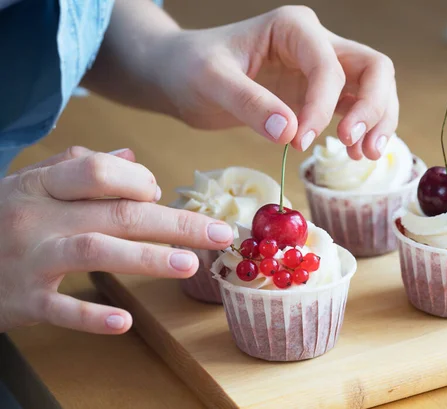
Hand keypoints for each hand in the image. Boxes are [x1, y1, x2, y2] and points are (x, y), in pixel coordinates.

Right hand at [0, 147, 232, 333]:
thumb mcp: (29, 185)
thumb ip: (78, 168)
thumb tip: (132, 156)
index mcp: (41, 186)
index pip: (97, 172)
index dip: (136, 180)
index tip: (160, 192)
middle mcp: (37, 218)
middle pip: (117, 214)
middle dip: (174, 223)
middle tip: (218, 233)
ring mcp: (29, 259)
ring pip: (95, 251)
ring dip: (147, 258)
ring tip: (189, 264)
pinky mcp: (21, 300)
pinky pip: (59, 309)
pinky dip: (92, 316)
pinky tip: (125, 322)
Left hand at [156, 6, 397, 159]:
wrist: (180, 75)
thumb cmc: (191, 68)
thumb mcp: (211, 81)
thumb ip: (249, 103)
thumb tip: (290, 132)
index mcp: (294, 28)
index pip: (328, 66)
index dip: (322, 107)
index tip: (299, 143)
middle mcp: (316, 44)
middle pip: (373, 68)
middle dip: (373, 108)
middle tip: (357, 146)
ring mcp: (321, 70)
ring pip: (373, 88)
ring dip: (378, 120)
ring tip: (364, 155)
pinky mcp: (317, 95)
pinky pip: (354, 108)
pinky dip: (363, 130)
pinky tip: (354, 153)